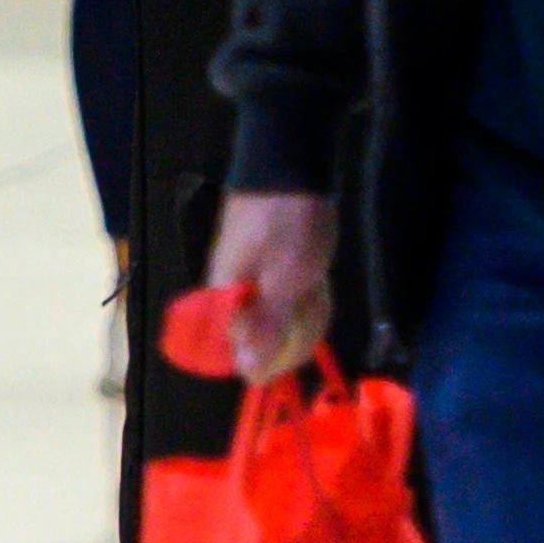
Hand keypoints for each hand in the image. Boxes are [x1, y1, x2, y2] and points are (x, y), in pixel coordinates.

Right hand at [206, 188, 338, 381]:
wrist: (288, 167)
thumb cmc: (285, 224)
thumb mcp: (284, 279)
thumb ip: (267, 327)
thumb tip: (249, 375)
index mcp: (228, 301)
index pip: (242, 357)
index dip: (272, 357)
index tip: (294, 336)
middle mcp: (235, 299)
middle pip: (266, 345)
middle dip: (296, 331)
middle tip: (306, 294)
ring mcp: (254, 285)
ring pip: (284, 325)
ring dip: (307, 313)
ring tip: (312, 281)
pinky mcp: (272, 274)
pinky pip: (291, 305)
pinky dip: (309, 299)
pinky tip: (315, 282)